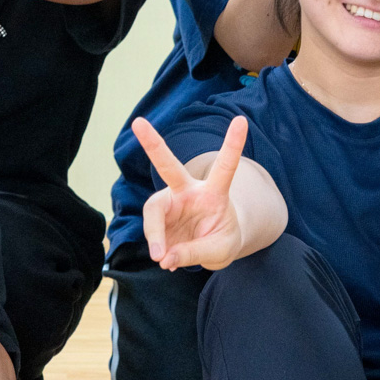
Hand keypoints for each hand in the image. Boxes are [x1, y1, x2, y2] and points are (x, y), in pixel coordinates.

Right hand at [131, 114, 249, 270]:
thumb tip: (164, 257)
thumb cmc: (222, 240)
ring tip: (160, 257)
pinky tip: (166, 259)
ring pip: (153, 211)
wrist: (211, 247)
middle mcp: (188, 191)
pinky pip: (151, 233)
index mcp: (214, 192)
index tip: (241, 120)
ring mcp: (170, 203)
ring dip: (154, 235)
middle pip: (169, 166)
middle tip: (138, 123)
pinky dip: (157, 248)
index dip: (232, 144)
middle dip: (153, 144)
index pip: (225, 167)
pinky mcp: (158, 217)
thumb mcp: (220, 250)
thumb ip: (195, 252)